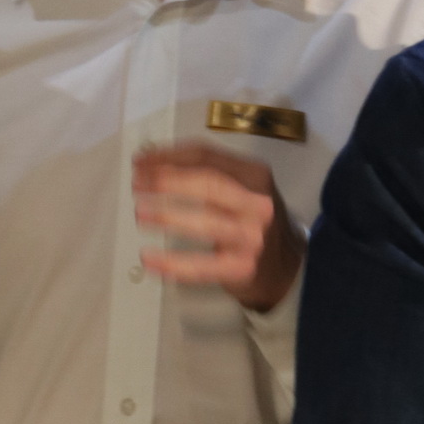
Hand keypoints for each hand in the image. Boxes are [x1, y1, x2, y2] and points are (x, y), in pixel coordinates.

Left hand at [133, 145, 304, 310]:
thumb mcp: (243, 189)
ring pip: (206, 222)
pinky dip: (173, 263)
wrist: (286, 268)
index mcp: (255, 175)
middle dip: (168, 180)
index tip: (140, 161)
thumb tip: (152, 160)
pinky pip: (202, 266)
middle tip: (137, 182)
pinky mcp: (242, 268)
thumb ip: (208, 173)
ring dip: (168, 216)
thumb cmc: (253, 222)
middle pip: (209, 183)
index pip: (208, 157)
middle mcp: (257, 203)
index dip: (169, 156)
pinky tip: (150, 259)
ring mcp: (252, 237)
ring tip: (140, 213)